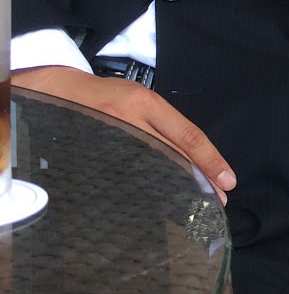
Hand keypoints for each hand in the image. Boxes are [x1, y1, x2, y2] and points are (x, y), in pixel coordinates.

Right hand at [14, 67, 235, 203]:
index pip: (186, 135)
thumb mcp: (136, 100)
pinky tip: (156, 202)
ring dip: (176, 188)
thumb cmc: (104, 96)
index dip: (210, 160)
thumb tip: (192, 158)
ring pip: (151, 167)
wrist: (55, 89)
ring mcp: (109, 135)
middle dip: (199, 179)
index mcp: (145, 102)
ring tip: (195, 205)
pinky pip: (123, 175)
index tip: (229, 181)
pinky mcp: (93, 150)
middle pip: (173, 155)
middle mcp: (129, 117)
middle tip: (219, 200)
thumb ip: (162, 125)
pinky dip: (144, 189)